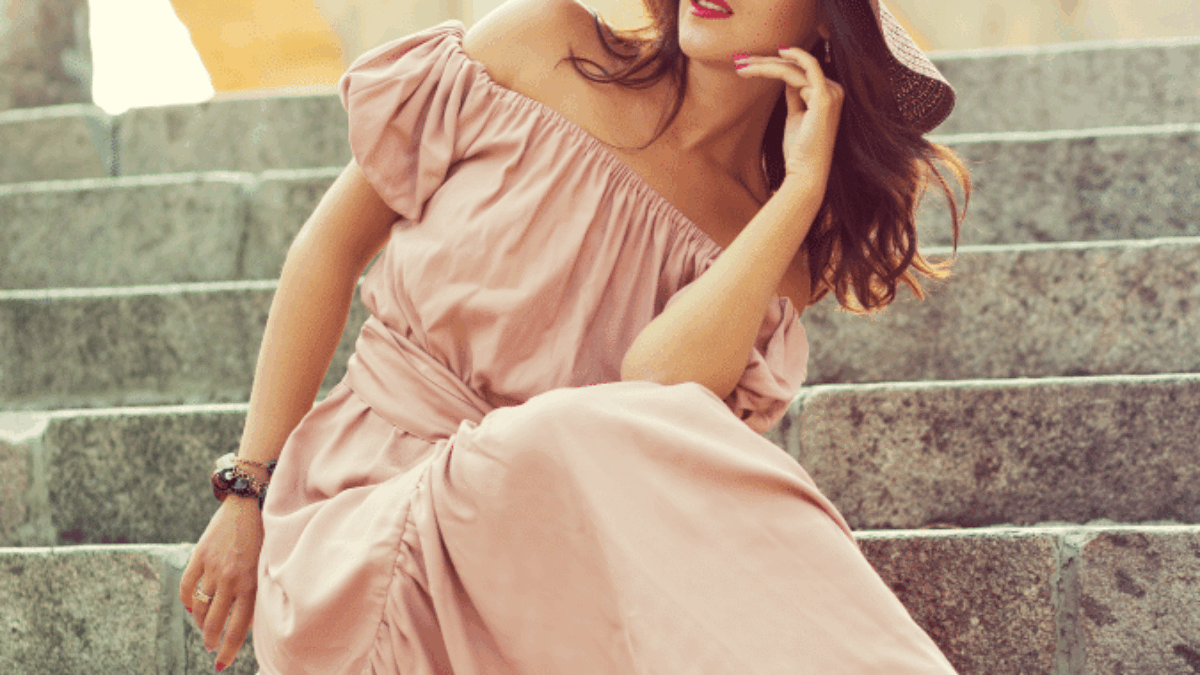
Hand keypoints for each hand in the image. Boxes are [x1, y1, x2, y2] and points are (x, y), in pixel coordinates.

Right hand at [179, 495, 263, 670]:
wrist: (251, 502)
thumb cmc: (266, 537)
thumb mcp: (268, 567)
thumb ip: (258, 594)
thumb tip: (248, 623)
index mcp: (251, 585)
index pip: (237, 629)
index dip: (228, 651)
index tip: (221, 664)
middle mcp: (231, 579)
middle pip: (215, 622)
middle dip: (211, 640)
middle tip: (211, 646)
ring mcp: (213, 567)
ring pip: (200, 607)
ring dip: (201, 623)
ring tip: (205, 629)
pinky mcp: (199, 555)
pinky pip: (187, 586)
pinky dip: (187, 601)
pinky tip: (192, 607)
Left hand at [734, 46, 843, 188]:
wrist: (806, 172)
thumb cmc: (799, 149)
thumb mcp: (796, 116)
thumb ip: (795, 95)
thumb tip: (786, 78)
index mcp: (827, 94)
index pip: (798, 72)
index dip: (773, 65)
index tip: (747, 64)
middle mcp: (834, 90)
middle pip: (796, 67)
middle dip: (765, 61)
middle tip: (740, 59)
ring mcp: (831, 93)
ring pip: (795, 68)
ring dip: (766, 63)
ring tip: (742, 64)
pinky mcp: (824, 98)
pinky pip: (806, 68)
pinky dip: (792, 57)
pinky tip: (776, 53)